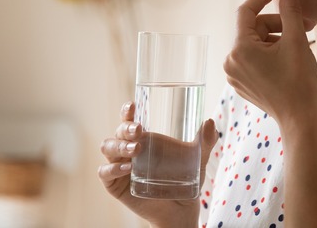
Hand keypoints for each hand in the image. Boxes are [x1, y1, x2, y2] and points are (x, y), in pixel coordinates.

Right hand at [97, 101, 218, 226]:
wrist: (181, 210)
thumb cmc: (185, 181)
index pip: (130, 121)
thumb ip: (205, 142)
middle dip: (125, 128)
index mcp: (144, 139)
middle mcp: (128, 150)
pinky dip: (112, 169)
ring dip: (118, 146)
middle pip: (118, 132)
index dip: (127, 112)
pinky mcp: (115, 185)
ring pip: (108, 148)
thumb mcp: (197, 160)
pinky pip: (105, 173)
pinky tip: (127, 168)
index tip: (132, 105)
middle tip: (139, 130)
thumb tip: (210, 122)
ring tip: (135, 150)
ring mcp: (120, 166)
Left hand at [223, 0, 316, 124]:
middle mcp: (231, 61)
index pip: (246, 11)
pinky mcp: (242, 83)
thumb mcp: (296, 41)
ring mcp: (235, 74)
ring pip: (255, 43)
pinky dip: (270, 52)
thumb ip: (290, 11)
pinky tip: (290, 58)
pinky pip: (253, 58)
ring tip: (300, 44)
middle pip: (253, 28)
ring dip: (276, 38)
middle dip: (279, 23)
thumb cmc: (299, 81)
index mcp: (239, 49)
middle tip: (305, 25)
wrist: (300, 120)